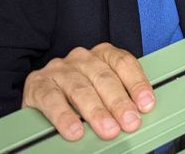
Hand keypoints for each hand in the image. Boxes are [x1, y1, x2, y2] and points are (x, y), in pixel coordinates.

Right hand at [22, 43, 154, 140]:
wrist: (40, 89)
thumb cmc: (78, 89)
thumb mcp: (100, 87)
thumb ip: (118, 94)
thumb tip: (138, 113)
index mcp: (101, 54)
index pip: (123, 63)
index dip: (137, 83)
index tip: (146, 104)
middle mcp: (82, 58)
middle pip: (104, 77)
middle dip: (119, 102)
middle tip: (130, 121)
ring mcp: (59, 69)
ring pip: (81, 89)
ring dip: (97, 112)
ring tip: (108, 129)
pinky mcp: (38, 85)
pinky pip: (52, 100)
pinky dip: (65, 117)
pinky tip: (75, 130)